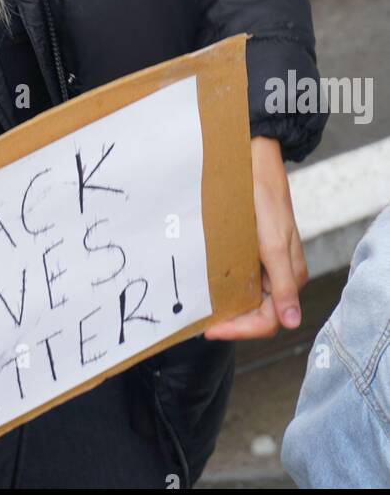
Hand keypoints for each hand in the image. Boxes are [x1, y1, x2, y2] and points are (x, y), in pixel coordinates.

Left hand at [203, 135, 307, 339]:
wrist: (256, 164)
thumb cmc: (265, 200)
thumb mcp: (272, 244)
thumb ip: (283, 285)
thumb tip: (293, 324)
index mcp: (290, 277)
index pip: (268, 321)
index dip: (241, 330)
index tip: (210, 329)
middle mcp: (281, 275)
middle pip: (258, 314)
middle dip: (232, 323)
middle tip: (202, 323)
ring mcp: (268, 264)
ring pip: (249, 299)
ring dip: (228, 308)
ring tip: (202, 310)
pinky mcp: (256, 252)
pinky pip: (243, 280)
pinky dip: (226, 289)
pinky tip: (209, 288)